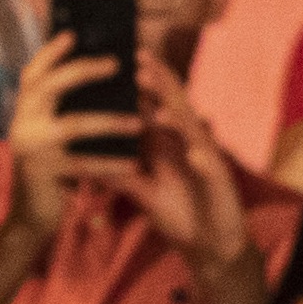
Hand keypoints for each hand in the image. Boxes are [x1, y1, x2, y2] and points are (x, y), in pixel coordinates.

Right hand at [0, 31, 137, 239]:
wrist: (31, 216)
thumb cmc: (53, 170)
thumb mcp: (51, 136)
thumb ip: (63, 111)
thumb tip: (101, 78)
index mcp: (24, 112)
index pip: (32, 73)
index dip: (50, 52)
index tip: (73, 33)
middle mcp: (21, 125)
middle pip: (47, 86)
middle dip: (82, 70)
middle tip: (116, 63)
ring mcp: (30, 149)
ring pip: (73, 124)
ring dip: (110, 120)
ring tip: (140, 121)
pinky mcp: (44, 174)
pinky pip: (84, 164)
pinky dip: (112, 163)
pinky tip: (134, 163)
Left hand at [112, 57, 253, 273]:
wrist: (210, 241)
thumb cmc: (178, 210)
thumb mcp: (142, 190)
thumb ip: (118, 173)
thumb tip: (83, 161)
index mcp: (170, 142)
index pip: (155, 106)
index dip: (140, 84)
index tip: (119, 61)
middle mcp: (189, 143)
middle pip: (174, 108)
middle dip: (158, 86)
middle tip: (138, 62)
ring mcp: (206, 159)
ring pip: (193, 134)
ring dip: (178, 120)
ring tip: (160, 108)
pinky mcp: (219, 182)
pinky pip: (211, 170)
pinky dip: (203, 161)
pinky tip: (194, 154)